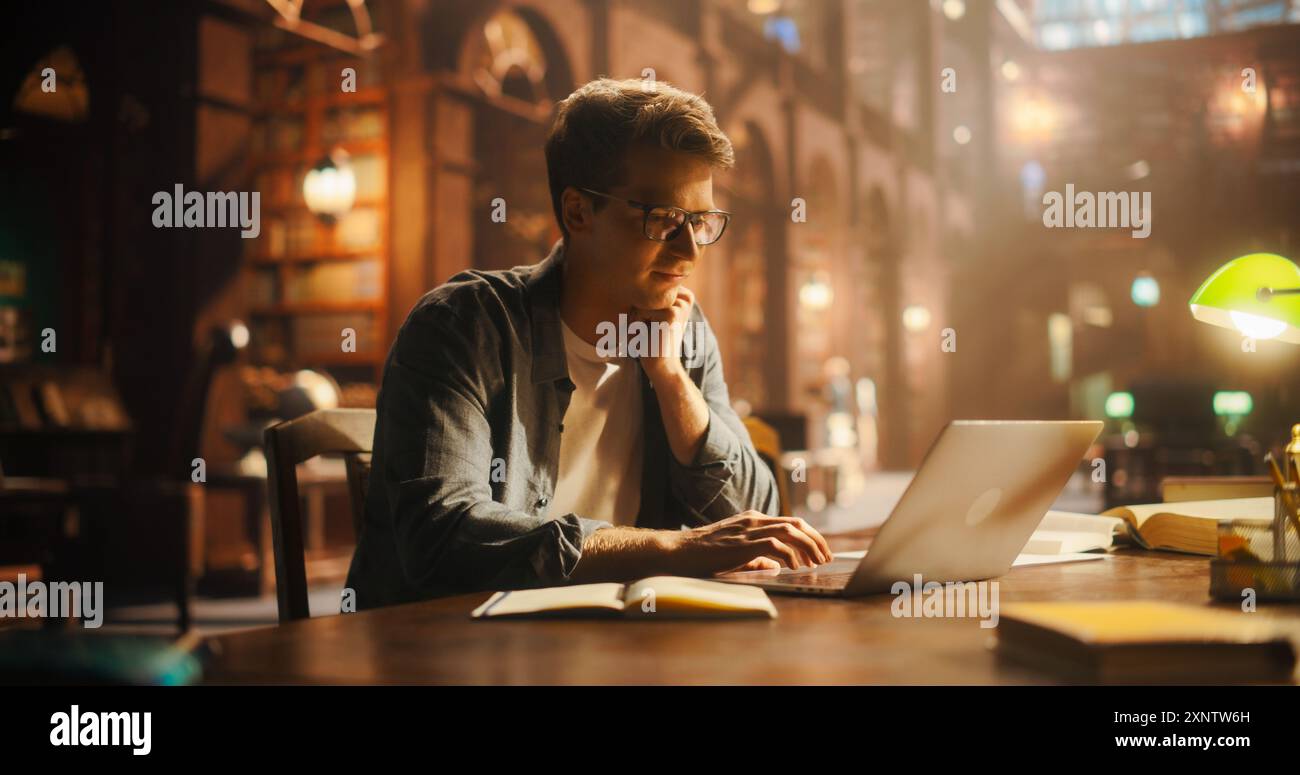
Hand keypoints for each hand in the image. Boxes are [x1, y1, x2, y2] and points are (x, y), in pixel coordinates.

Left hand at [631, 285, 694, 385]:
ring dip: (638, 318)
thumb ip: (649, 297)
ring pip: (642, 301)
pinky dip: (638, 324)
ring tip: (649, 331)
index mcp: (684, 295)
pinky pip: (640, 311)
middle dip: (640, 311)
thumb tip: (629, 281)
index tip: (654, 322)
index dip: (643, 305)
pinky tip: (649, 336)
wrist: (662, 365)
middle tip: (651, 329)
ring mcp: (680, 305)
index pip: (649, 287)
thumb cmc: (652, 339)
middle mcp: (685, 297)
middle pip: (645, 292)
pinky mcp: (672, 314)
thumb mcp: (652, 314)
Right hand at [663, 511, 833, 576]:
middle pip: (796, 524)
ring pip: (790, 531)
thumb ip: (757, 559)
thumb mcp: (735, 554)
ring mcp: (748, 529)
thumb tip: (777, 567)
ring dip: (809, 546)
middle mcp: (753, 520)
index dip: (810, 536)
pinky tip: (796, 566)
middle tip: (826, 558)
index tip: (820, 552)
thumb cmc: (702, 555)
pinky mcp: (742, 543)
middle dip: (816, 540)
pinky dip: (790, 555)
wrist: (677, 551)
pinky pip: (775, 544)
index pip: (790, 523)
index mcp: (752, 520)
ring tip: (818, 562)